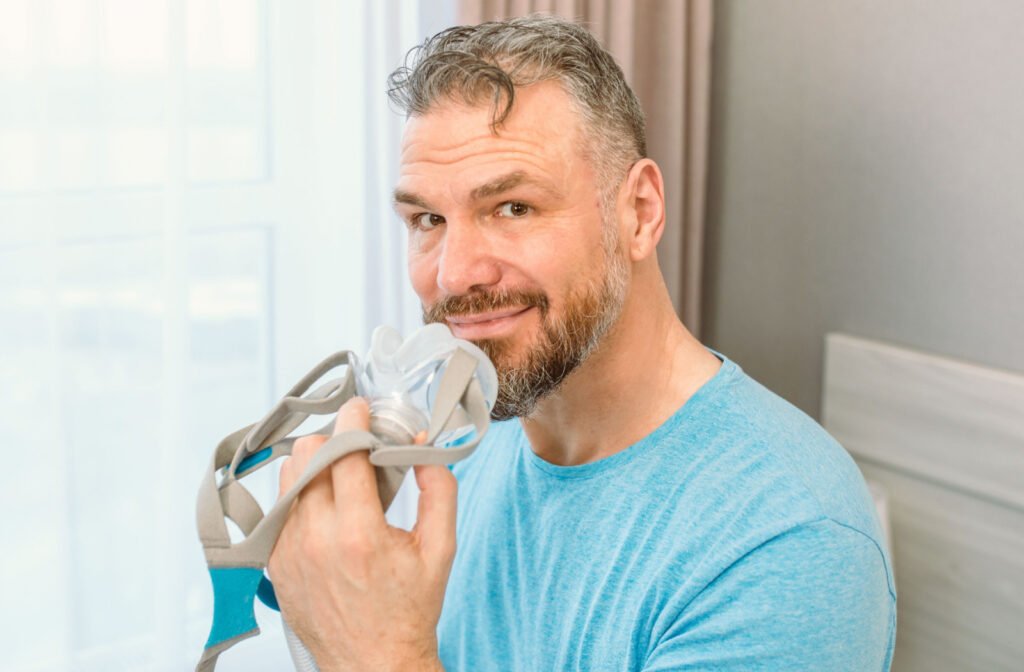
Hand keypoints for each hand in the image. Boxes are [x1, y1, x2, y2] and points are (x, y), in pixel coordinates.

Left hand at [268, 397, 454, 671]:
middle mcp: (316, 540)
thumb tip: (421, 444)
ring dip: (313, 462)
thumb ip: (438, 489)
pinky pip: (278, 508)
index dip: (354, 420)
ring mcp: (289, 552)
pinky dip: (300, 493)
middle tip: (355, 444)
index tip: (361, 408)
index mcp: (358, 534)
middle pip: (307, 455)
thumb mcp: (440, 548)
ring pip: (287, 477)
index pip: (343, 452)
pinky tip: (324, 503)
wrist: (374, 662)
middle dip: (333, 438)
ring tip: (339, 471)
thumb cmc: (409, 609)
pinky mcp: (275, 563)